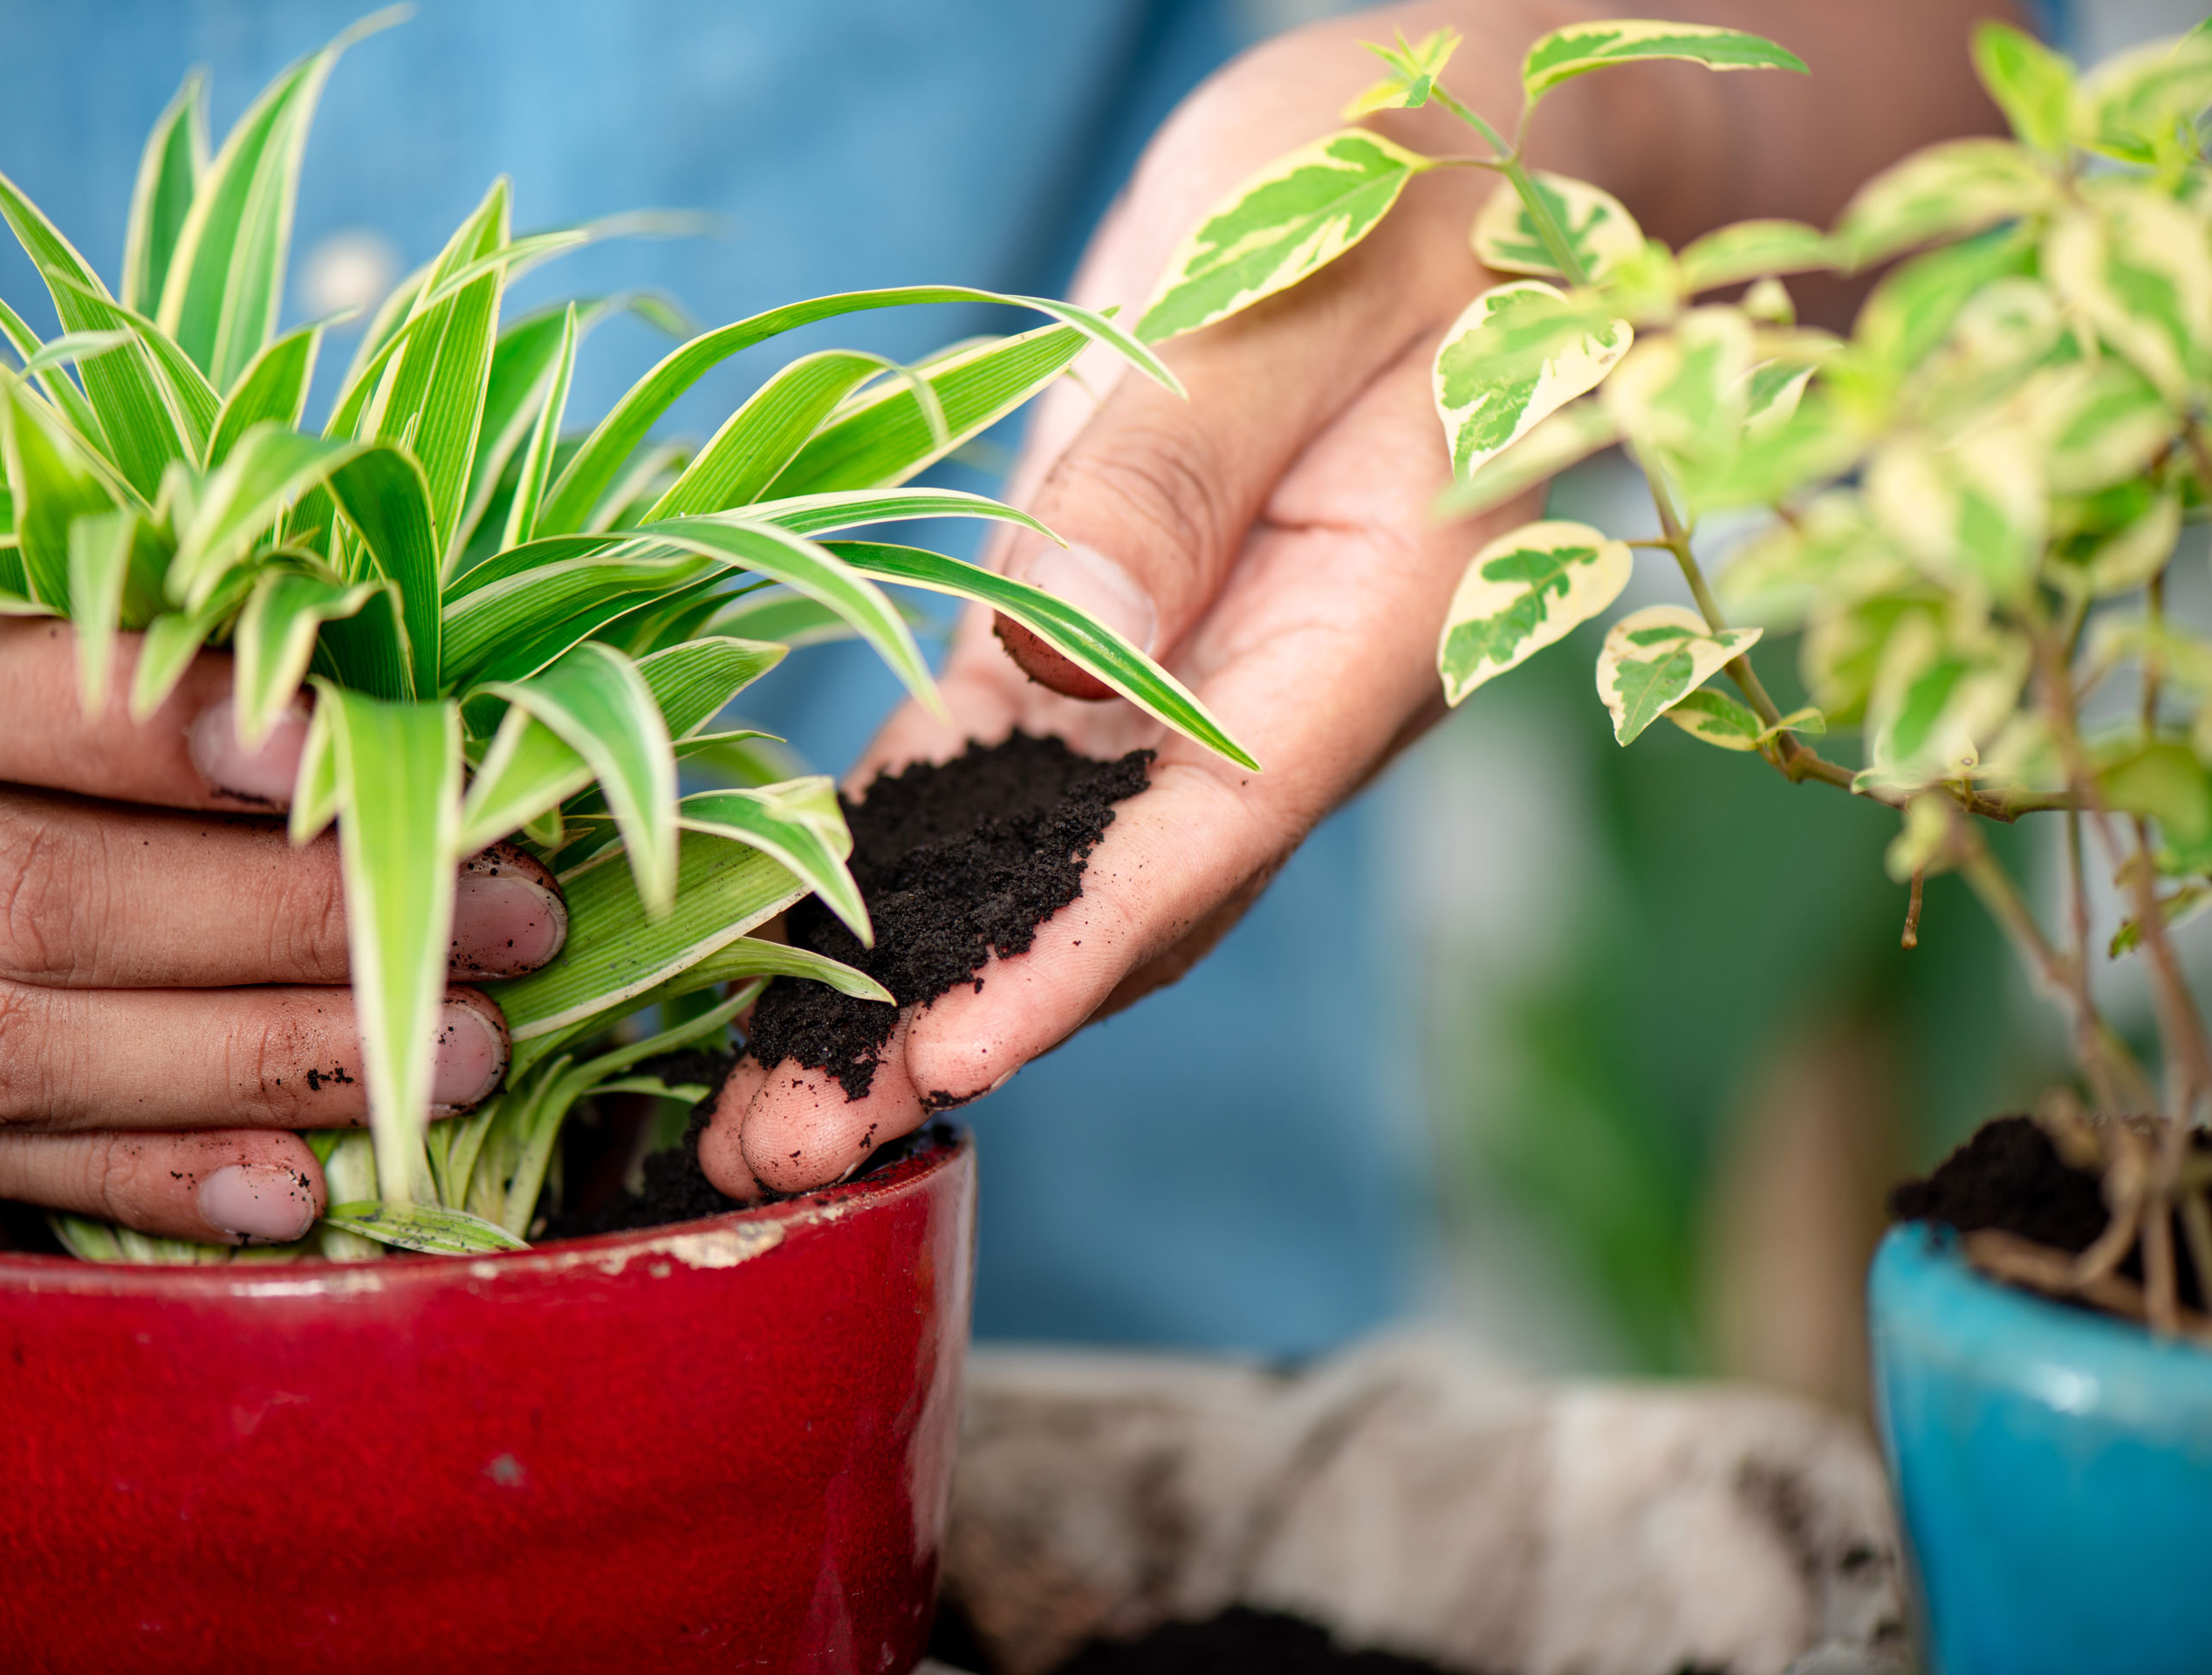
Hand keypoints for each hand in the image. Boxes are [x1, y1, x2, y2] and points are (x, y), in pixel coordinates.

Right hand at [0, 429, 565, 1243]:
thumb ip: (100, 592)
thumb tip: (362, 676)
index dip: (133, 729)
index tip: (329, 755)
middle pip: (13, 894)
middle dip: (286, 922)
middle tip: (500, 919)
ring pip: (4, 1049)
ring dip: (255, 1065)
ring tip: (456, 1052)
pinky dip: (141, 1176)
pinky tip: (296, 1182)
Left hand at [699, 3, 1536, 1198]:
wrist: (1456, 153)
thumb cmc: (1411, 177)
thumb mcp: (1295, 284)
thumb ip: (1180, 470)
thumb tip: (1057, 642)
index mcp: (1366, 625)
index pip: (1212, 830)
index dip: (1076, 957)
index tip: (950, 1062)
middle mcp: (1276, 686)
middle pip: (1111, 899)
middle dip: (953, 1028)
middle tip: (782, 1156)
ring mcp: (1189, 669)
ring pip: (1035, 862)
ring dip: (902, 984)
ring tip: (755, 1105)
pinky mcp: (1104, 616)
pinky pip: (990, 760)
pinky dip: (891, 854)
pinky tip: (787, 935)